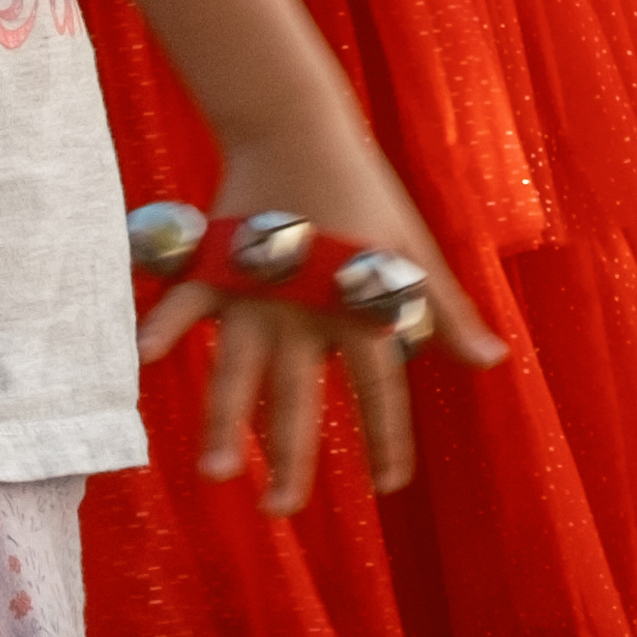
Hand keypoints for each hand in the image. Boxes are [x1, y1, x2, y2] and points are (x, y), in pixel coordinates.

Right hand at [144, 102, 491, 515]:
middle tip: (282, 510)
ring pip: (238, 370)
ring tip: (218, 473)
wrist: (300, 126)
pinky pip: (185, 304)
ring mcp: (255, 291)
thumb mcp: (412, 249)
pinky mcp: (216, 267)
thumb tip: (492, 362)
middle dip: (292, 457)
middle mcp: (307, 309)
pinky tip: (144, 362)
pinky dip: (163, 328)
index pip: (381, 387)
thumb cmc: (364, 192)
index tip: (388, 486)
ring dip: (227, 422)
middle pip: (300, 397)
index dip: (388, 437)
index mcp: (359, 305)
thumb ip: (443, 310)